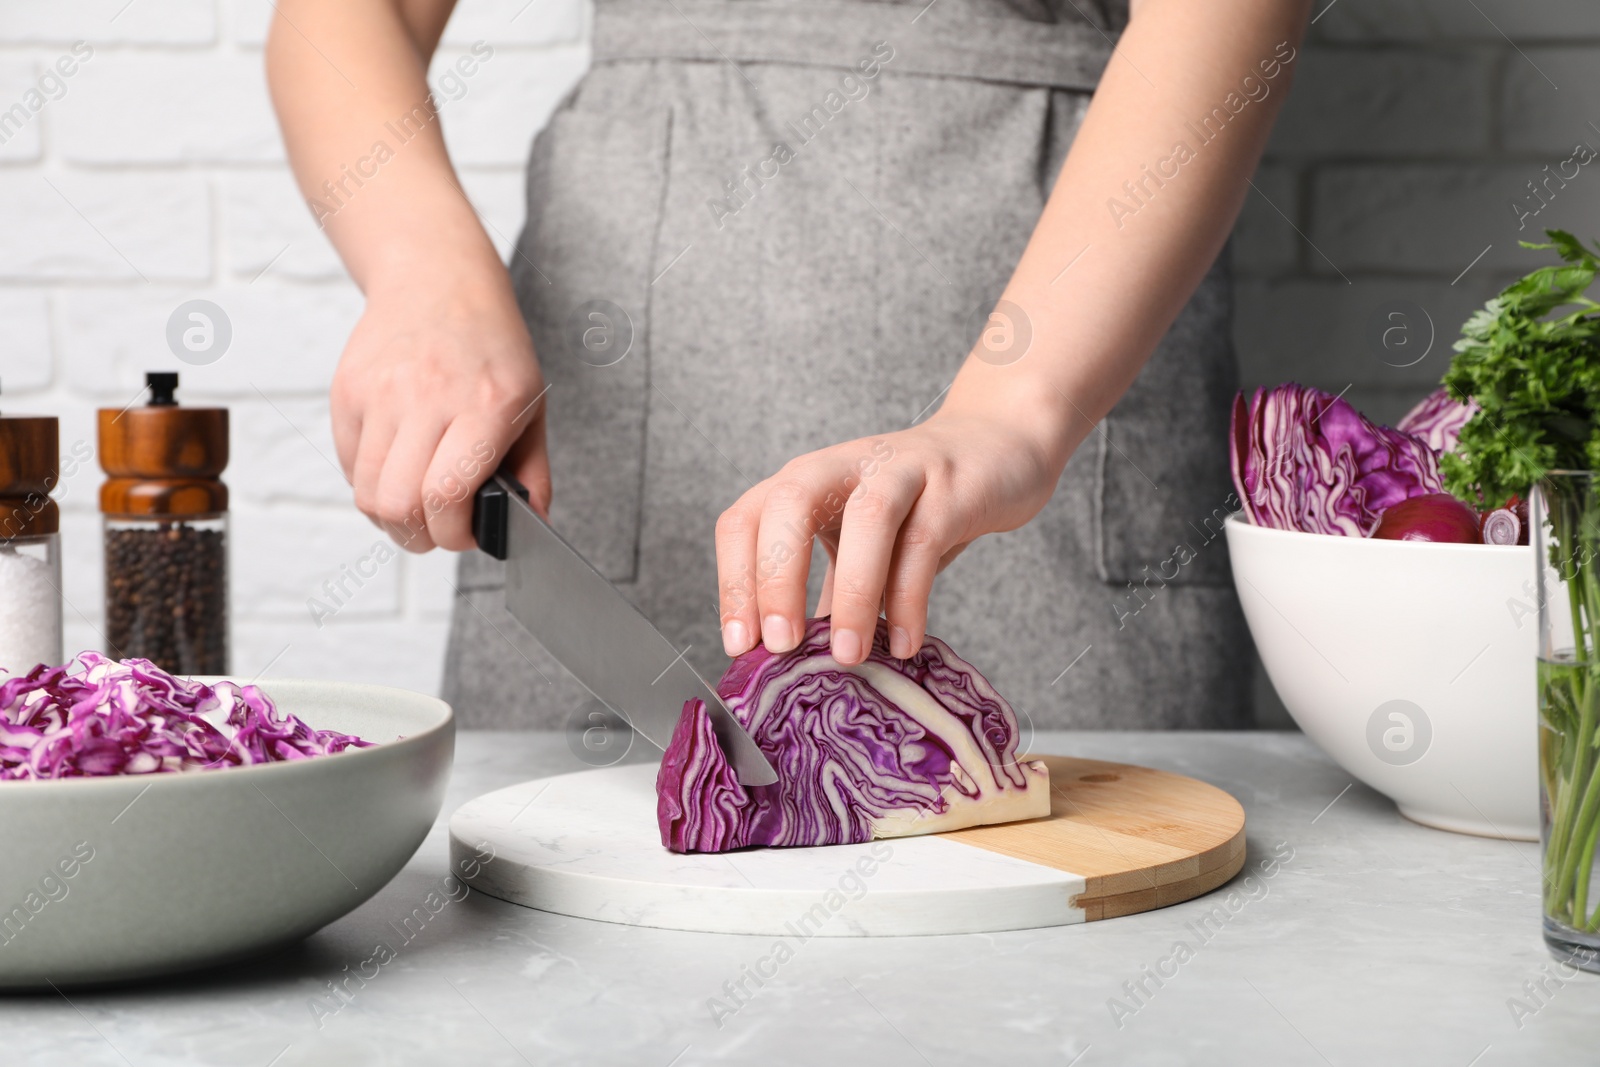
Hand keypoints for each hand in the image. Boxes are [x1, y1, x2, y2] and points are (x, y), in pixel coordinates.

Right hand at [330, 263, 548, 552]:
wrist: (436, 280)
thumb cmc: (491, 346)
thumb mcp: (531, 404)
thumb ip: (533, 473)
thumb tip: (531, 528)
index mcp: (484, 405)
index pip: (448, 494)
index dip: (454, 535)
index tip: (466, 535)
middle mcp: (427, 397)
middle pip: (399, 504)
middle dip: (421, 537)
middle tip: (438, 531)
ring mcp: (380, 394)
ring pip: (368, 494)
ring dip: (392, 519)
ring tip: (416, 510)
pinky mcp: (348, 393)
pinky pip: (350, 465)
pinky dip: (372, 484)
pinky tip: (398, 470)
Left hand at [714, 407, 1064, 664]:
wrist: (996, 448)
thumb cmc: (918, 505)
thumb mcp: (859, 544)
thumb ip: (829, 592)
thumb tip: (795, 666)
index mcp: (806, 481)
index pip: (745, 520)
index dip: (734, 581)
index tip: (740, 646)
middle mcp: (842, 466)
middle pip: (788, 503)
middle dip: (777, 577)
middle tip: (780, 645)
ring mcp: (898, 471)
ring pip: (865, 517)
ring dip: (851, 590)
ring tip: (847, 654)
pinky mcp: (950, 487)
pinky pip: (924, 542)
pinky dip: (910, 599)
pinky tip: (903, 643)